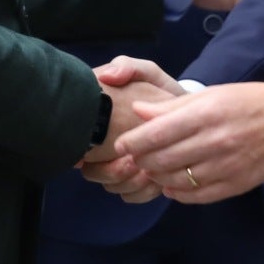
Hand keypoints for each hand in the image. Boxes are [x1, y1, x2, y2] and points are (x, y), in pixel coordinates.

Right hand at [75, 57, 181, 193]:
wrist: (185, 112)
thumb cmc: (160, 92)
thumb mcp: (145, 73)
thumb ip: (127, 67)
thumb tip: (107, 77)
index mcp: (100, 125)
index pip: (79, 145)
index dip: (89, 154)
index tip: (118, 149)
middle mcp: (103, 148)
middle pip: (91, 173)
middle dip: (113, 173)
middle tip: (134, 163)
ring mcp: (119, 166)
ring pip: (111, 187)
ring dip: (129, 183)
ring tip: (149, 172)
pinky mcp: (137, 182)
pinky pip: (130, 196)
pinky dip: (142, 193)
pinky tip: (156, 182)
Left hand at [115, 80, 263, 202]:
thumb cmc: (246, 101)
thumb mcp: (209, 94)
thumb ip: (172, 107)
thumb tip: (139, 112)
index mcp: (205, 114)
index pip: (157, 134)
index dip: (133, 142)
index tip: (121, 145)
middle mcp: (215, 141)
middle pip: (162, 160)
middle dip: (141, 161)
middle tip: (135, 159)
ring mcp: (226, 165)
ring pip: (177, 180)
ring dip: (158, 177)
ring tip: (153, 170)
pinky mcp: (237, 184)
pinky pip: (198, 196)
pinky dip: (179, 193)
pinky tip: (172, 185)